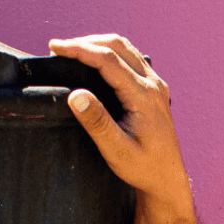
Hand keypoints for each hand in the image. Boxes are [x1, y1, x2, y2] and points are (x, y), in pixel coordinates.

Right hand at [47, 34, 193, 217]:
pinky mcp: (154, 90)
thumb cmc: (144, 168)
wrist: (168, 180)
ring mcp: (156, 86)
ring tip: (72, 52)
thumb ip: (97, 122)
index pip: (108, 60)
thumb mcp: (116, 150)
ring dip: (98, 45)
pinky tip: (93, 62)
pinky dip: (109, 54)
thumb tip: (75, 95)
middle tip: (58, 49)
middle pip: (118, 46)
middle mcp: (154, 86)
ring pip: (126, 49)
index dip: (79, 49)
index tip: (55, 48)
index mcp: (144, 97)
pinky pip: (131, 60)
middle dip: (86, 42)